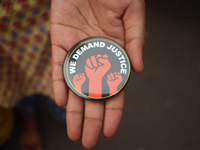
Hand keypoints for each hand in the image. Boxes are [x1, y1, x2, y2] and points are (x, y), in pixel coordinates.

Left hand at [50, 0, 144, 148]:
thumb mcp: (132, 12)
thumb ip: (136, 40)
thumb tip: (138, 69)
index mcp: (115, 53)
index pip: (115, 89)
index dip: (113, 111)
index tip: (109, 130)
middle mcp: (96, 56)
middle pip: (93, 94)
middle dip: (91, 118)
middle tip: (88, 140)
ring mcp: (77, 50)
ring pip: (74, 85)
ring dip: (73, 108)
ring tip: (73, 131)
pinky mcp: (59, 41)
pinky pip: (58, 66)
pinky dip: (58, 83)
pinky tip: (61, 101)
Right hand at [85, 54, 110, 79]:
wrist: (95, 77)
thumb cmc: (101, 72)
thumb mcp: (107, 66)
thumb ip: (106, 60)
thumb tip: (98, 58)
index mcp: (103, 60)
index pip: (105, 56)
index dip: (104, 60)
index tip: (104, 65)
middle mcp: (98, 59)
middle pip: (98, 55)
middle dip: (99, 61)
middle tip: (99, 66)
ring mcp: (92, 60)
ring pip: (92, 56)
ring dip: (94, 62)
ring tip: (95, 67)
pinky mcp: (88, 62)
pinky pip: (87, 60)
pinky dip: (89, 64)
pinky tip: (91, 67)